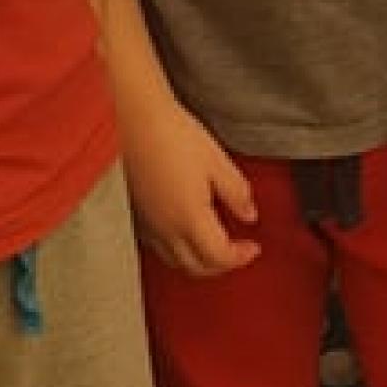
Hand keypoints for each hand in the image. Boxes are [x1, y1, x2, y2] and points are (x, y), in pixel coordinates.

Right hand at [130, 106, 260, 278]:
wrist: (132, 118)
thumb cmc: (172, 134)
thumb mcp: (217, 161)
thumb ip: (237, 193)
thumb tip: (249, 215)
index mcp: (190, 219)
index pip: (219, 257)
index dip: (241, 257)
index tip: (254, 247)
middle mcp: (166, 230)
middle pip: (197, 268)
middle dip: (221, 265)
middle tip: (238, 250)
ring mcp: (147, 225)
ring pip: (175, 262)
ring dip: (199, 261)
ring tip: (214, 243)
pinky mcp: (135, 216)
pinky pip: (158, 248)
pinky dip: (177, 250)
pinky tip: (185, 231)